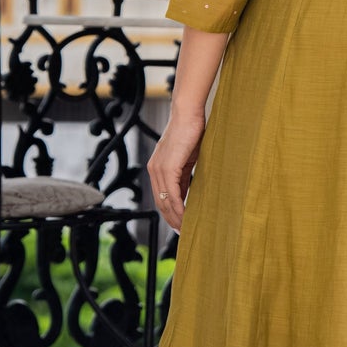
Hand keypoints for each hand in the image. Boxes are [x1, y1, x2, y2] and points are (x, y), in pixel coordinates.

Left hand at [147, 107, 206, 231]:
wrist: (188, 114)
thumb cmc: (191, 132)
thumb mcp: (188, 159)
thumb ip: (185, 175)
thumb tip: (188, 192)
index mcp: (158, 168)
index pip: (161, 196)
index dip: (170, 212)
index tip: (180, 224)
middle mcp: (154, 170)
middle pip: (161, 202)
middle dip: (171, 219)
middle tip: (182, 232)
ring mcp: (159, 169)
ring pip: (165, 201)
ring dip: (175, 217)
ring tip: (185, 228)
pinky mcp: (168, 167)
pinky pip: (172, 193)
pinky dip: (178, 207)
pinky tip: (186, 216)